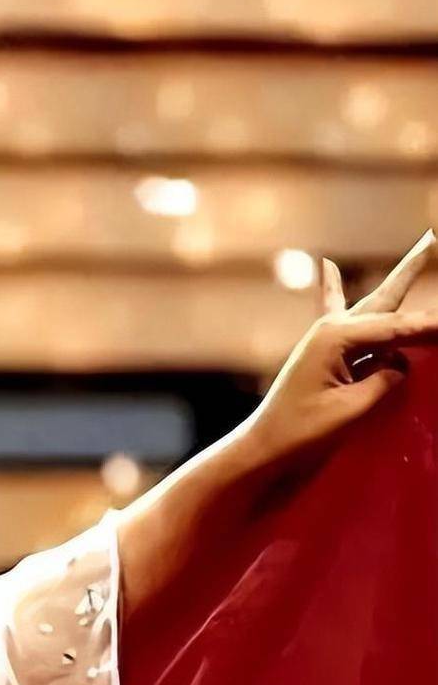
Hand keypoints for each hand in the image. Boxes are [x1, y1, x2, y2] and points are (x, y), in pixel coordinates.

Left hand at [241, 229, 437, 469]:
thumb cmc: (304, 431)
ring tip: (423, 246)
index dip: (429, 329)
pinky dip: (333, 288)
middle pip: (385, 299)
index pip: (396, 329)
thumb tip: (401, 362)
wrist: (264, 447)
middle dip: (412, 270)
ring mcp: (326, 340)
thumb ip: (384, 381)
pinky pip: (335, 313)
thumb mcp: (352, 409)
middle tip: (433, 237)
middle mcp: (330, 330)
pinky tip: (326, 266)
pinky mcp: (323, 354)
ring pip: (374, 307)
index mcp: (335, 338)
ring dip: (398, 282)